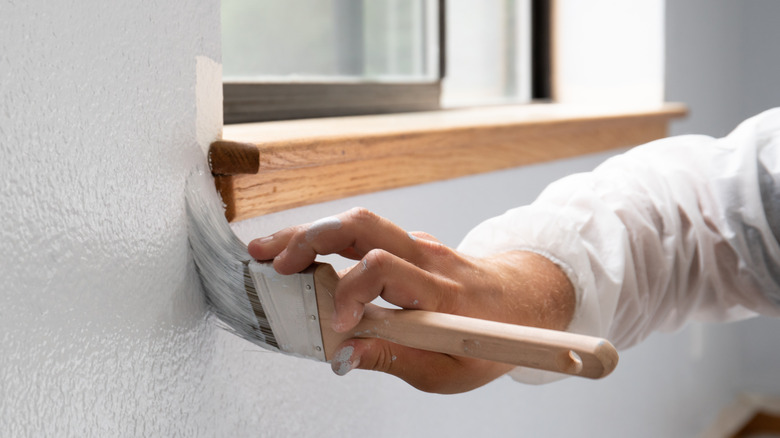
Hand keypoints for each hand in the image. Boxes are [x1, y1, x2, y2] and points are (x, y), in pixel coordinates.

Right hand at [248, 208, 574, 392]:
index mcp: (440, 293)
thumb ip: (392, 358)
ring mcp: (419, 245)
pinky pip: (365, 233)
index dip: (348, 293)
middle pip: (363, 227)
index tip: (331, 324)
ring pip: (359, 222)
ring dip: (309, 233)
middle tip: (272, 261)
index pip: (383, 270)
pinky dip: (327, 239)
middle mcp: (427, 258)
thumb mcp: (447, 369)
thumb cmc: (492, 339)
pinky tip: (301, 255)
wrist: (525, 301)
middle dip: (311, 239)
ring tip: (269, 250)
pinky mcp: (410, 244)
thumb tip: (342, 354)